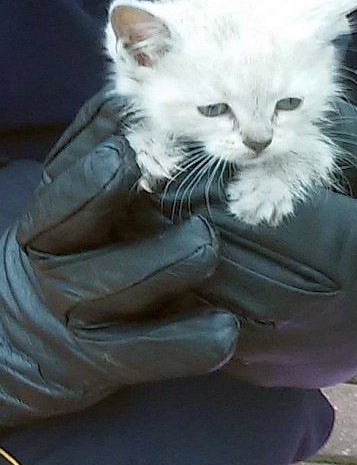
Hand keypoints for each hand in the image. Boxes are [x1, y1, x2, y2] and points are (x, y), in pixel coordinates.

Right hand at [0, 91, 237, 425]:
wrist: (21, 346)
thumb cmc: (70, 256)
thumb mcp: (66, 209)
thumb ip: (91, 158)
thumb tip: (134, 101)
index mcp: (48, 226)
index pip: (60, 195)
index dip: (89, 175)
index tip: (128, 152)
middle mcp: (55, 270)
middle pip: (79, 238)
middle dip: (120, 209)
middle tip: (182, 203)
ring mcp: (79, 321)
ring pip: (115, 292)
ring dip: (164, 265)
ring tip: (207, 245)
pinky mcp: (106, 363)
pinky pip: (146, 355)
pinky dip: (188, 343)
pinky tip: (225, 331)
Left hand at [160, 101, 356, 387]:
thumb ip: (341, 137)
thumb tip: (264, 112)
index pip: (266, 216)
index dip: (212, 181)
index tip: (176, 149)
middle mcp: (328, 316)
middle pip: (226, 262)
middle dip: (176, 215)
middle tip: (142, 175)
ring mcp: (299, 353)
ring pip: (206, 304)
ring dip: (169, 256)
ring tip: (145, 213)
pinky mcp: (276, 373)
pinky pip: (208, 334)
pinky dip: (183, 296)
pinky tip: (171, 260)